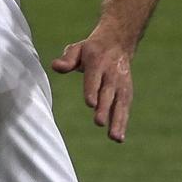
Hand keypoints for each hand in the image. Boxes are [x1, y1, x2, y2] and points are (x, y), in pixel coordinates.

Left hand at [52, 23, 134, 142]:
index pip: (94, 78)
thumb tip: (55, 66)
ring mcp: (121, 84)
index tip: (91, 104)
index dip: (92, 90)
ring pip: (120, 103)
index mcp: (97, 62)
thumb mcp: (77, 49)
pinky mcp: (126, 92)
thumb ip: (67, 59)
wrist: (118, 42)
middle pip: (108, 93)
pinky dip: (123, 123)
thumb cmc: (91, 50)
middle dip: (104, 108)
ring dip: (117, 121)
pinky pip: (124, 108)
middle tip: (99, 123)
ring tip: (114, 138)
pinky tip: (118, 138)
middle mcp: (111, 74)